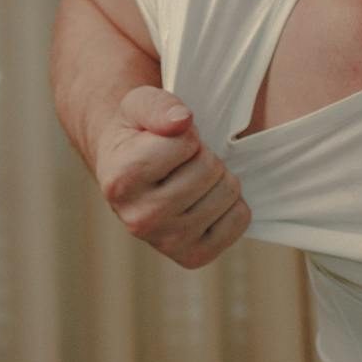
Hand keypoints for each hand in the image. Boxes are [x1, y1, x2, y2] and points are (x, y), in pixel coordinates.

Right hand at [94, 85, 250, 268]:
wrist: (130, 171)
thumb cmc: (139, 134)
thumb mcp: (140, 105)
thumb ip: (158, 105)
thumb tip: (182, 121)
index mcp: (121, 181)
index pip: (186, 143)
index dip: (186, 134)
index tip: (169, 140)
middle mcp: (139, 219)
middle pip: (210, 169)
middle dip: (203, 155)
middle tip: (183, 162)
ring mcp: (167, 242)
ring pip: (228, 191)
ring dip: (218, 177)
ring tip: (191, 178)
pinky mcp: (194, 256)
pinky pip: (240, 219)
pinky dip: (232, 203)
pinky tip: (204, 200)